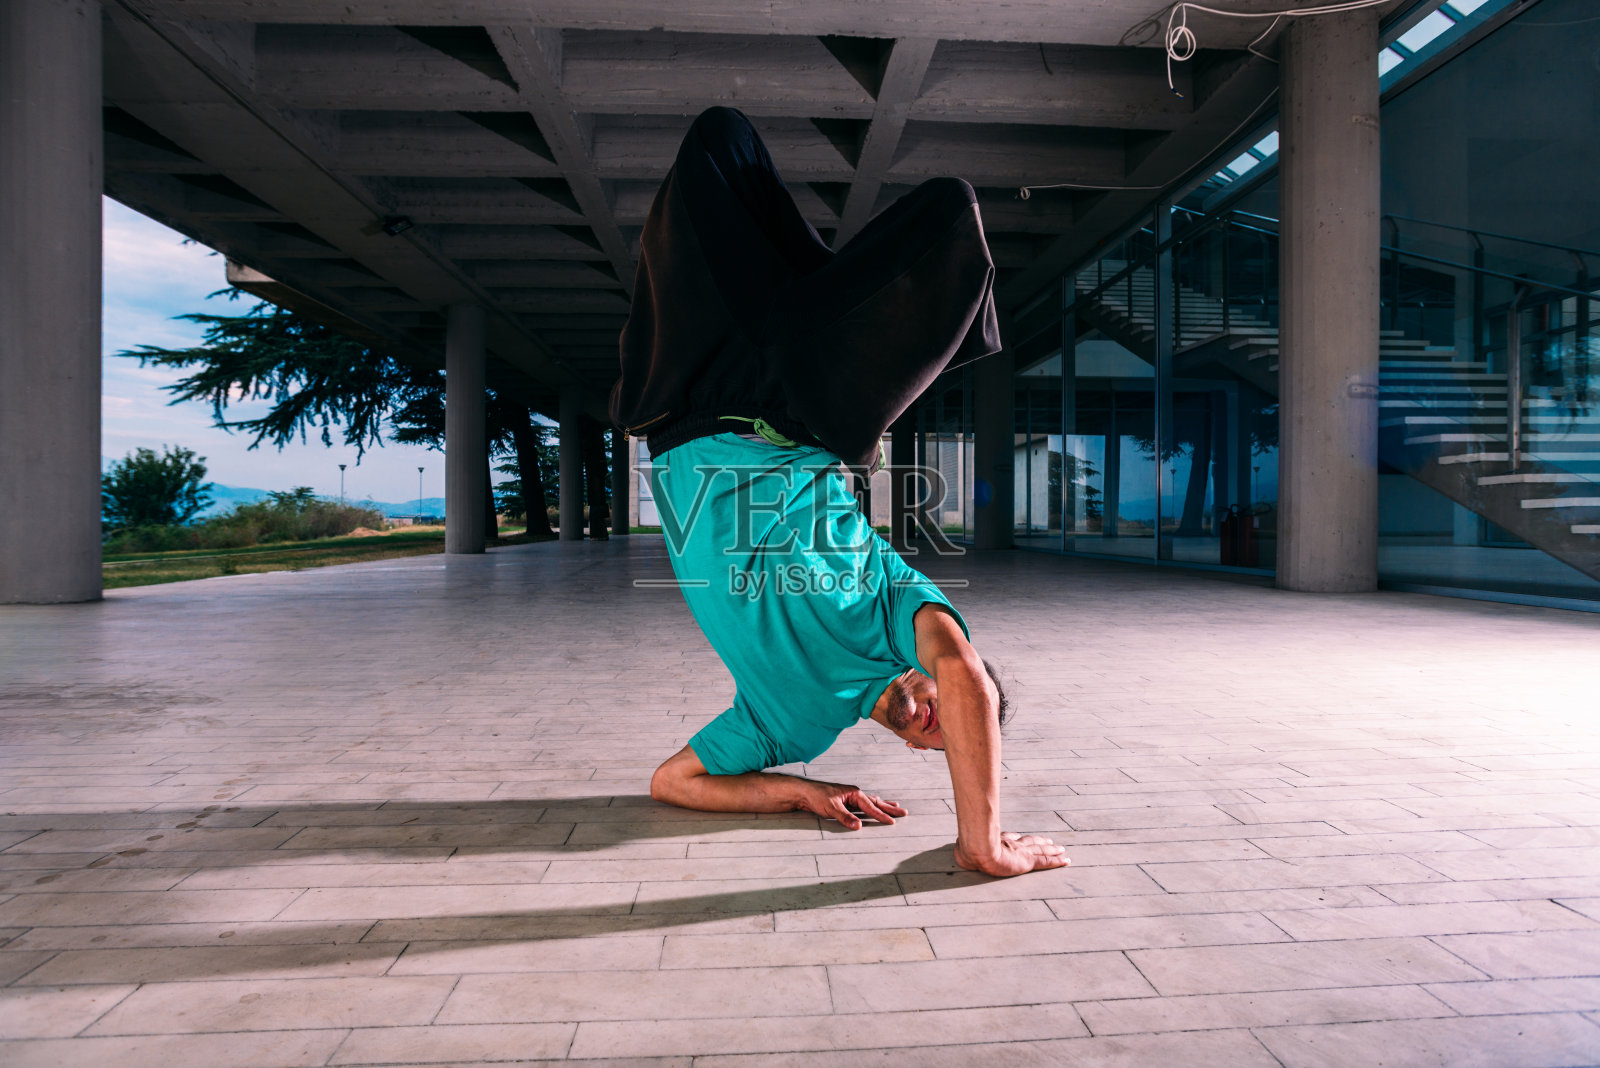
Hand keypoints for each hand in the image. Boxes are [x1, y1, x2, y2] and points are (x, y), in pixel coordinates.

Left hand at [796, 780, 907, 829]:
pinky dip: (871, 806)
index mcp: (854, 793)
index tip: (893, 822)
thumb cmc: (816, 797)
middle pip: (876, 802)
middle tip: (904, 812)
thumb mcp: (831, 808)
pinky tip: (873, 807)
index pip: (871, 807)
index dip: (881, 815)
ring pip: (871, 802)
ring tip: (894, 806)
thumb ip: (845, 817)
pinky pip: (863, 805)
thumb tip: (859, 826)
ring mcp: (850, 797)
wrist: (803, 792)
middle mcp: (854, 793)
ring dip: (883, 805)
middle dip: (890, 808)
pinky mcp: (845, 801)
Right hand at [954, 831, 1068, 876]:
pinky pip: (1046, 861)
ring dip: (1052, 850)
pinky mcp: (1029, 862)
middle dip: (1038, 842)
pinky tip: (1066, 860)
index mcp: (997, 842)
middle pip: (1029, 842)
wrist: (979, 850)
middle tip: (1048, 842)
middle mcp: (1012, 845)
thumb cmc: (969, 851)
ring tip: (1061, 849)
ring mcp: (1021, 853)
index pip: (1009, 839)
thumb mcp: (964, 852)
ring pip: (1041, 850)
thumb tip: (958, 850)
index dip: (1015, 838)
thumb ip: (964, 850)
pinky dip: (1057, 860)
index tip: (1018, 836)